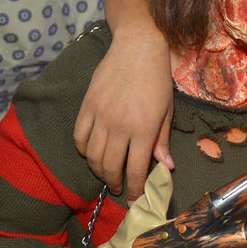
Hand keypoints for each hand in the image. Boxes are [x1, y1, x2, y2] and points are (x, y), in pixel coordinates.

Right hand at [74, 22, 173, 199]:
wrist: (138, 48)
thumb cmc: (157, 80)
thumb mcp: (166, 111)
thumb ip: (162, 141)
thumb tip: (166, 167)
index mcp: (143, 130)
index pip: (135, 171)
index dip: (133, 190)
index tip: (133, 199)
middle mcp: (120, 126)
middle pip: (111, 167)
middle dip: (114, 183)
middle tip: (118, 188)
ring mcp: (100, 116)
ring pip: (93, 156)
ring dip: (99, 170)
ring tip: (106, 174)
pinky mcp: (87, 106)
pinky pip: (79, 137)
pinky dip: (84, 150)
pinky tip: (92, 153)